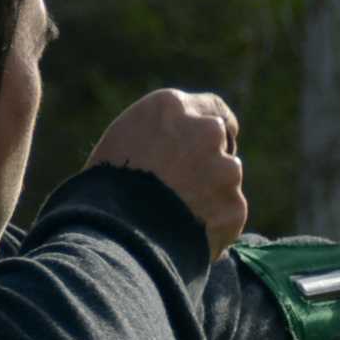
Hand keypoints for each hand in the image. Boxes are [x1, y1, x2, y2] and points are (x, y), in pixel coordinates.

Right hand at [92, 90, 245, 263]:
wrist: (116, 232)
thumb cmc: (105, 187)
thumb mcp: (124, 141)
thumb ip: (160, 136)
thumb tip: (174, 149)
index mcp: (172, 107)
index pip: (212, 109)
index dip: (212, 129)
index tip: (211, 144)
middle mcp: (206, 130)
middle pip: (221, 143)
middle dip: (210, 161)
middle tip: (185, 186)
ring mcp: (226, 169)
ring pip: (226, 180)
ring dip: (211, 193)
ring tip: (175, 214)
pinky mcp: (234, 206)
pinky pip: (227, 215)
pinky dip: (214, 225)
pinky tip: (184, 233)